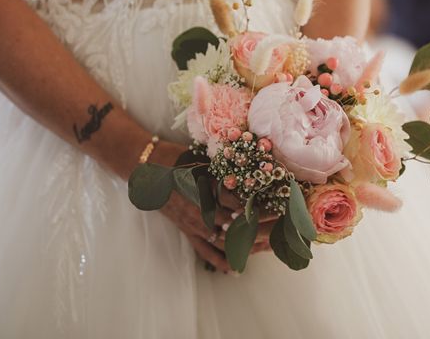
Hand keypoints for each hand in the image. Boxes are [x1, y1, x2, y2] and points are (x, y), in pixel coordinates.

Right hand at [151, 141, 274, 272]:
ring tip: (267, 247)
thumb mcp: (205, 161)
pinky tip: (234, 269)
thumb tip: (254, 176)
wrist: (148, 168)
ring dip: (247, 246)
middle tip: (281, 231)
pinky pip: (204, 250)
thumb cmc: (178, 159)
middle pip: (238, 226)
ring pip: (225, 242)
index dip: (263, 207)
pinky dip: (218, 261)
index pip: (242, 205)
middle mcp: (203, 211)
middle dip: (261, 230)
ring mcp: (195, 224)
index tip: (281, 207)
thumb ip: (227, 172)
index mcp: (209, 191)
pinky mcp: (187, 231)